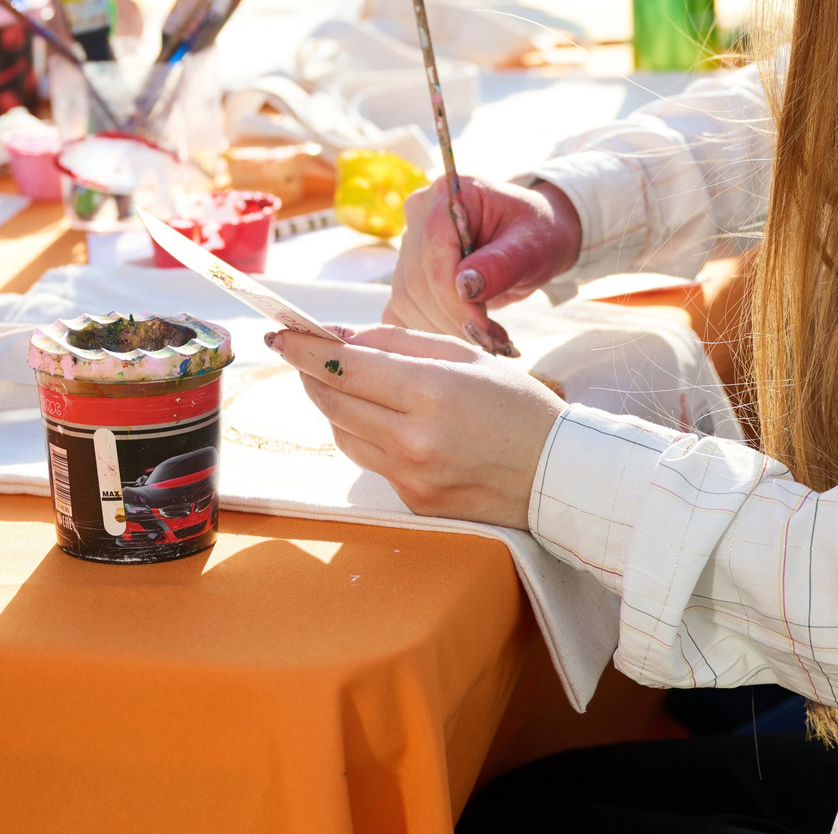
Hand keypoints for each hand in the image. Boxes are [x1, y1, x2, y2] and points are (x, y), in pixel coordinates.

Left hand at [268, 325, 562, 528]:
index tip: (277, 334)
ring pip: (342, 433)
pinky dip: (365, 435)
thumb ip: (396, 343)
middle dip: (310, 373)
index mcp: (431, 391)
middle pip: (331, 401)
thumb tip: (340, 338)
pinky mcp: (413, 502)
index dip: (303, 349)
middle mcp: (414, 438)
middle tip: (302, 353)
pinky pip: (369, 461)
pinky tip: (386, 421)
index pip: (342, 367)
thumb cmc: (518, 406)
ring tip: (351, 384)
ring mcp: (411, 477)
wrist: (559, 475)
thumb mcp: (465, 356)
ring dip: (335, 405)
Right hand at [382, 176, 582, 355]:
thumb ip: (500, 264)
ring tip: (487, 339)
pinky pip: (401, 309)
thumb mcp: (532, 245)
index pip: (433, 252)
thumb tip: (463, 288)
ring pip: (406, 299)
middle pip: (417, 280)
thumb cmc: (536, 233)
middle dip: (452, 319)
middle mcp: (419, 214)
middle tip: (492, 342)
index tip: (482, 329)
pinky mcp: (406, 273)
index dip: (453, 297)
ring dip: (443, 329)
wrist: (531, 237)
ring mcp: (408, 244)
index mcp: (448, 194)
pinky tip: (462, 336)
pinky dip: (428, 330)